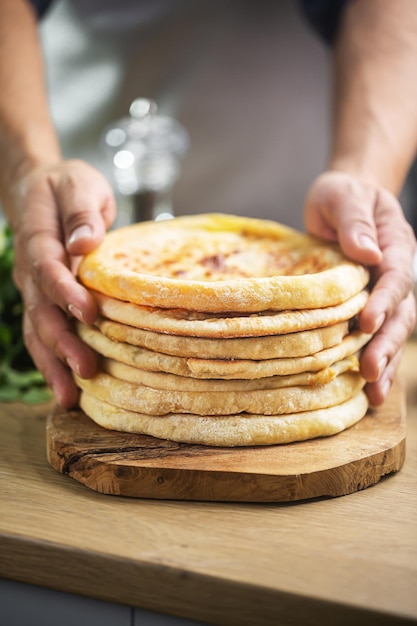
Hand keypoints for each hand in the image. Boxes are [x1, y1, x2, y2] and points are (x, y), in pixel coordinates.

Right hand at [8, 159, 115, 407]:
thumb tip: (85, 243)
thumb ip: (81, 213)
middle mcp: (30, 270)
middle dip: (63, 342)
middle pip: (41, 311)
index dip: (65, 293)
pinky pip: (42, 334)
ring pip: (37, 330)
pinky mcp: (41, 301)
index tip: (88, 313)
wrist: (38, 189)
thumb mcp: (78, 185)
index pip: (48, 269)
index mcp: (38, 239)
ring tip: (71, 397)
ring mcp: (32, 289)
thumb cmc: (65, 186)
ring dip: (53, 363)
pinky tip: (66, 388)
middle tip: (86, 369)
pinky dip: (51, 361)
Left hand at [304, 170, 415, 405]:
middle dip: (387, 343)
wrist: (345, 199)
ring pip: (394, 331)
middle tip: (370, 369)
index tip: (366, 322)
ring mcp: (386, 294)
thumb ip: (354, 221)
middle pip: (401, 313)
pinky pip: (377, 336)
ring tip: (373, 391)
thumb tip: (367, 252)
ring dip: (386, 361)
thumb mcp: (343, 196)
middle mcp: (396, 274)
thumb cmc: (343, 194)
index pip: (395, 277)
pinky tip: (367, 390)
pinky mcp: (369, 307)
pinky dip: (376, 361)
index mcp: (396, 246)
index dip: (384, 301)